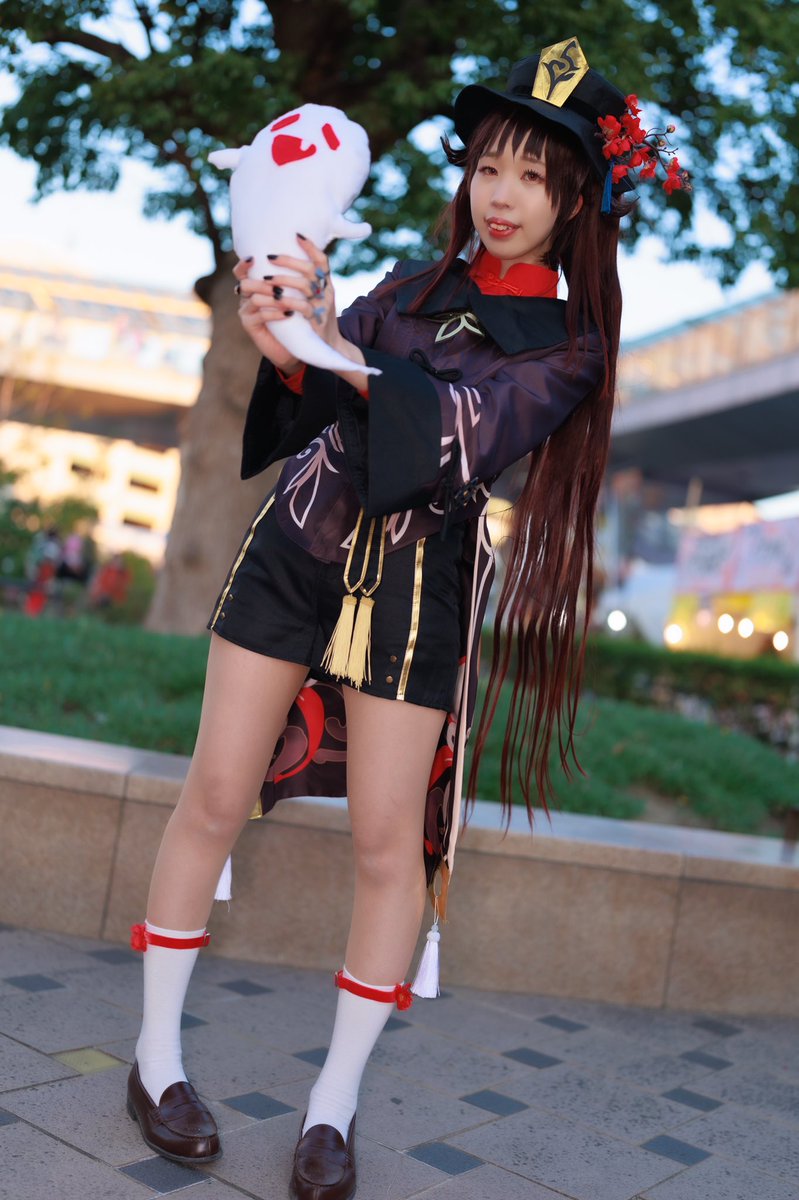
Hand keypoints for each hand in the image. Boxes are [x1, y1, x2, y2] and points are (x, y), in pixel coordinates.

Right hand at [233, 257, 301, 372]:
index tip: (254, 258)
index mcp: (255, 285)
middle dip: (262, 283)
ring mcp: (247, 311)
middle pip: (245, 283)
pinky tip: (288, 314)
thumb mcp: (298, 295)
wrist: (296, 344)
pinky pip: (260, 316)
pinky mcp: (250, 325)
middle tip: (279, 288)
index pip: (242, 271)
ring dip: (272, 298)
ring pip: (254, 298)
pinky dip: (275, 313)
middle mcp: (247, 296)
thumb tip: (303, 249)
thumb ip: (296, 277)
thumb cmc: (298, 316)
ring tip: (286, 300)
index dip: (244, 264)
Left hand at [258, 234, 339, 348]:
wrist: (327, 347)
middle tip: (270, 257)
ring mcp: (322, 306)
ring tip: (267, 278)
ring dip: (284, 279)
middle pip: (310, 269)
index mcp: (326, 284)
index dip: (311, 247)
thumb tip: (282, 263)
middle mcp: (326, 292)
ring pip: (305, 285)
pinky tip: (276, 298)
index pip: (322, 261)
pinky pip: (303, 307)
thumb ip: (305, 283)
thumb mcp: (315, 299)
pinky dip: (289, 301)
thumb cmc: (315, 319)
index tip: (297, 235)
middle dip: (289, 261)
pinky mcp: (316, 321)